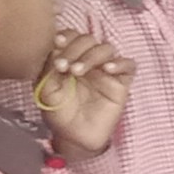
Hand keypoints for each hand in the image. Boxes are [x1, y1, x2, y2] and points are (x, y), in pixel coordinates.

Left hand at [30, 28, 129, 160]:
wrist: (74, 137)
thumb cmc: (59, 113)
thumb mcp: (45, 90)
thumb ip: (49, 68)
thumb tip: (56, 49)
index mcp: (70, 57)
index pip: (72, 36)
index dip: (66, 36)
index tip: (57, 43)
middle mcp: (88, 60)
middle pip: (88, 39)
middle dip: (75, 49)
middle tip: (64, 66)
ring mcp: (106, 70)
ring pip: (107, 48)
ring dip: (92, 56)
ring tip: (77, 71)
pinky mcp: (121, 82)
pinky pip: (128, 65)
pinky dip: (120, 63)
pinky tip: (107, 70)